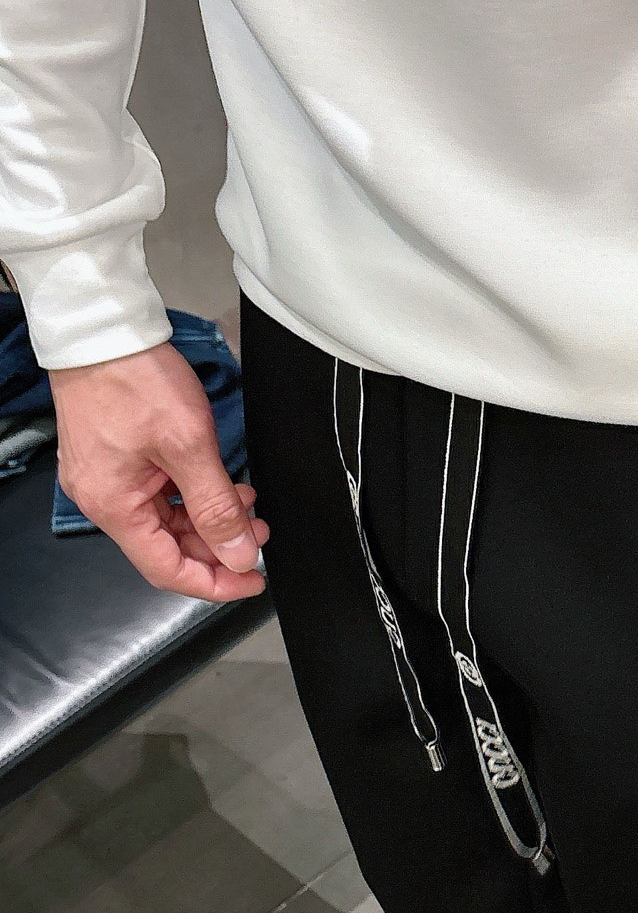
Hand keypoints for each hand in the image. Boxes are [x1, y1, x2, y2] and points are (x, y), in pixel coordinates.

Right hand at [51, 340, 267, 602]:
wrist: (102, 329)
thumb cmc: (135, 379)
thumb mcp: (189, 446)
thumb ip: (216, 508)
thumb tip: (238, 555)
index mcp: (113, 506)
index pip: (166, 570)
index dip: (213, 583)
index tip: (251, 581)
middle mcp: (104, 500)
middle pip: (168, 547)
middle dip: (218, 545)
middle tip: (259, 533)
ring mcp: (109, 480)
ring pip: (169, 520)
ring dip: (211, 518)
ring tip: (248, 504)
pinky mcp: (118, 460)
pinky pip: (161, 495)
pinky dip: (194, 495)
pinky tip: (224, 485)